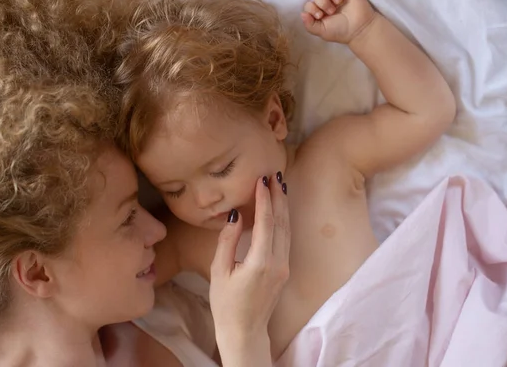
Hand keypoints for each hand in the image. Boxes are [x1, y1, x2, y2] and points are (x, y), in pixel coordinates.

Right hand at [209, 174, 290, 365]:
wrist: (245, 331)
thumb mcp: (219, 271)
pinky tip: (279, 209)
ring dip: (283, 206)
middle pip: (281, 222)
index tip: (260, 180)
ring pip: (287, 229)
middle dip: (278, 196)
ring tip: (279, 185)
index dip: (263, 199)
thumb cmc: (226, 304)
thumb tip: (234, 215)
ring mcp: (284, 267)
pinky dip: (283, 220)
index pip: (265, 223)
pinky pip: (286, 239)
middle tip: (273, 174)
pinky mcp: (284, 270)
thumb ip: (227, 241)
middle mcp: (277, 263)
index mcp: (260, 263)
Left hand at [301, 0, 375, 44]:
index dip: (312, 8)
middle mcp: (326, 2)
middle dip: (323, 2)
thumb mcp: (322, 32)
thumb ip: (310, 25)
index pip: (309, 4)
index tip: (320, 15)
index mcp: (319, 12)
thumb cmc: (340, 31)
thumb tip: (302, 14)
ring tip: (338, 2)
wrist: (359, 29)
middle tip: (332, 11)